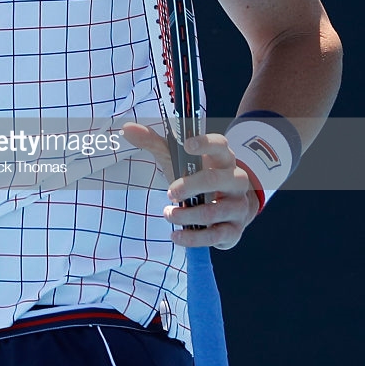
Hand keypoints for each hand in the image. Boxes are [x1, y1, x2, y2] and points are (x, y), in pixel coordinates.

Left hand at [121, 123, 258, 250]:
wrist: (228, 210)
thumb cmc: (198, 178)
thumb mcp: (177, 159)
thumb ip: (153, 142)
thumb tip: (127, 128)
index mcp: (224, 158)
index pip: (220, 145)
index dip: (205, 143)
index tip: (186, 145)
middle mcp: (236, 180)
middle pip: (215, 179)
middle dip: (189, 186)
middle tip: (170, 192)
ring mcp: (237, 206)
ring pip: (213, 211)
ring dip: (186, 215)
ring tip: (167, 213)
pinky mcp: (234, 230)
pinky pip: (214, 236)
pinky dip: (192, 237)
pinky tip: (176, 236)